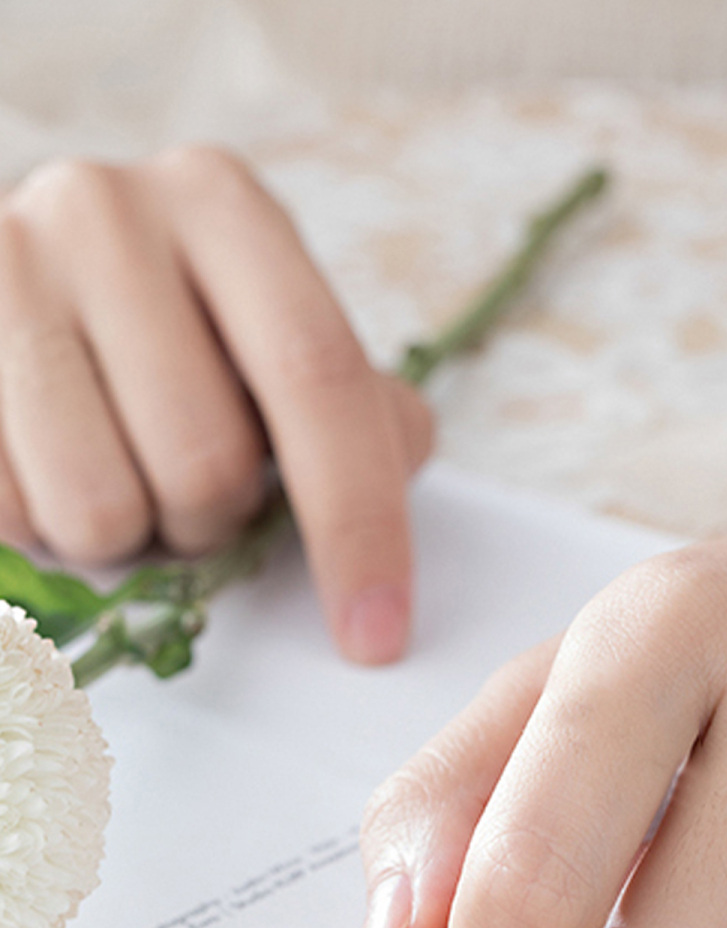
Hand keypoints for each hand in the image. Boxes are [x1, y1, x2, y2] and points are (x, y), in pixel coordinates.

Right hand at [0, 146, 430, 662]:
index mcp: (223, 205)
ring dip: (127, 536)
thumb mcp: (278, 342)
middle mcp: (105, 209)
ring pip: (99, 508)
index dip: (359, 524)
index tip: (376, 635)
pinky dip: (40, 531)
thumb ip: (360, 408)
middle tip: (191, 491)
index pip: (320, 379)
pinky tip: (45, 468)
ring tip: (116, 474)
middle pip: (207, 460)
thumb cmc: (173, 333)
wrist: (23, 286)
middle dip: (213, 522)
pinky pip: (6, 517)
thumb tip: (400, 463)